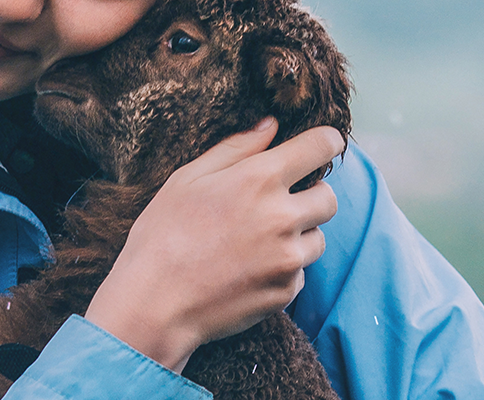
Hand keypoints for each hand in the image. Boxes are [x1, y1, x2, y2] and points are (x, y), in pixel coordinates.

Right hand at [83, 117, 345, 371]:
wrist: (153, 304)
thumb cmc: (160, 236)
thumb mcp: (185, 180)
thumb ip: (234, 149)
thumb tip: (270, 125)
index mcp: (258, 179)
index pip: (322, 145)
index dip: (323, 142)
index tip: (316, 147)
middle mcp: (283, 216)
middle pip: (329, 197)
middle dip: (310, 196)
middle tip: (275, 206)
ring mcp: (289, 258)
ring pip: (318, 238)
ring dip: (297, 236)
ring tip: (254, 244)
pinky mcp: (287, 290)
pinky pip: (299, 273)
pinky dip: (280, 270)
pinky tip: (245, 271)